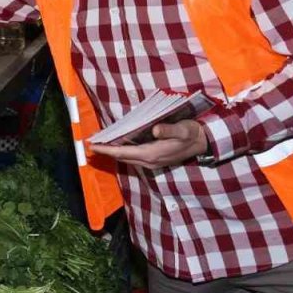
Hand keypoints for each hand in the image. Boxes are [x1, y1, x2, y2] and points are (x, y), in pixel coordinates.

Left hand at [88, 120, 209, 169]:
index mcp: (152, 154)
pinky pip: (132, 157)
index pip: (123, 152)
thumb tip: (156, 130)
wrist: (202, 143)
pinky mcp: (154, 160)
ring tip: (99, 144)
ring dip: (112, 152)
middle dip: (105, 151)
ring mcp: (151, 162)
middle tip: (90, 143)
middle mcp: (149, 161)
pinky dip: (121, 152)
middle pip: (121, 157)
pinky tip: (116, 145)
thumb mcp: (182, 129)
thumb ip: (169, 130)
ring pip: (126, 158)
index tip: (92, 146)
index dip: (107, 149)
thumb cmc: (191, 133)